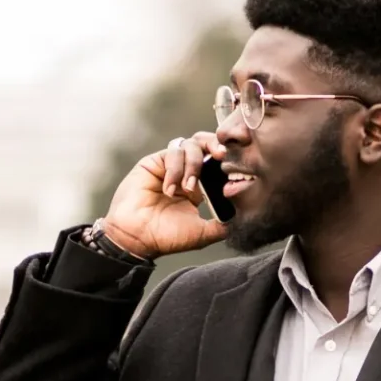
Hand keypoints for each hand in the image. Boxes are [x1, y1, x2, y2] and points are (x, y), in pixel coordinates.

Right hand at [99, 132, 229, 259]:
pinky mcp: (154, 162)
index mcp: (199, 186)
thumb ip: (222, 226)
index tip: (237, 164)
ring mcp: (170, 165)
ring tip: (187, 189)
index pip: (216, 161)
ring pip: (189, 145)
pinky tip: (170, 189)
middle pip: (204, 142)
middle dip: (215, 144)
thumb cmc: (166, 237)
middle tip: (221, 154)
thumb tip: (243, 221)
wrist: (137, 237)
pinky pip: (171, 153)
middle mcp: (185, 172)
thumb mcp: (202, 234)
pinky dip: (175, 169)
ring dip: (192, 165)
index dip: (226, 158)